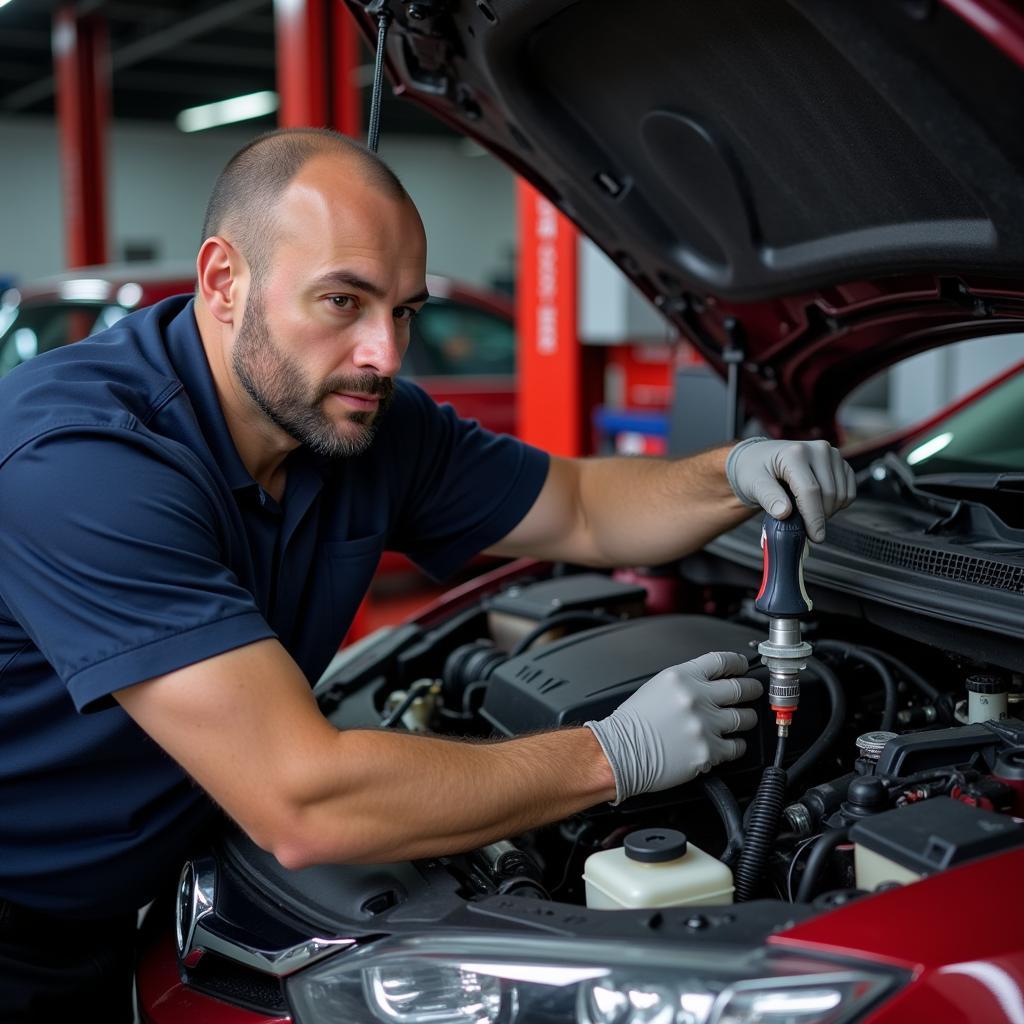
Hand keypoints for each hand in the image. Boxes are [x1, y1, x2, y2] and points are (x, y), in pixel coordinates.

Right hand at [585, 652, 761, 804]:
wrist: (619, 753)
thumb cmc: (633, 723)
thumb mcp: (657, 686)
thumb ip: (687, 681)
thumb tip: (713, 681)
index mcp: (681, 677)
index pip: (722, 661)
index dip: (739, 663)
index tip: (744, 666)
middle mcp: (696, 698)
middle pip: (741, 688)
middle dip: (752, 689)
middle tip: (753, 691)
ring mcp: (704, 725)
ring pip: (744, 718)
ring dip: (746, 718)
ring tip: (741, 719)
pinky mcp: (708, 751)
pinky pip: (736, 746)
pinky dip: (736, 745)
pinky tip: (729, 743)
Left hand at [725, 437, 856, 541]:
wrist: (761, 457)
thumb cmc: (755, 470)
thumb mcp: (753, 483)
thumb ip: (768, 498)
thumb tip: (784, 513)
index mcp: (795, 453)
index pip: (810, 490)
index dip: (814, 517)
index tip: (815, 536)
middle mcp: (817, 450)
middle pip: (829, 494)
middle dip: (818, 517)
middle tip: (801, 524)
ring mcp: (832, 454)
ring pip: (841, 495)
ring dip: (828, 511)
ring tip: (806, 510)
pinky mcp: (840, 462)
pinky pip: (848, 491)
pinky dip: (838, 504)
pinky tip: (820, 504)